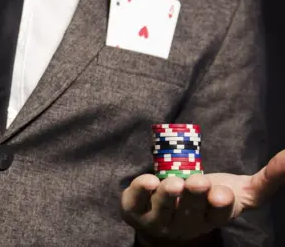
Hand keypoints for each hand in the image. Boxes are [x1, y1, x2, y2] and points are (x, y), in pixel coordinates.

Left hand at [121, 150, 284, 244]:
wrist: (167, 215)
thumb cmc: (206, 200)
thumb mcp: (238, 191)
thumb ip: (267, 179)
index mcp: (212, 217)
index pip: (218, 215)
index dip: (219, 205)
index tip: (222, 193)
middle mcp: (185, 224)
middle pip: (190, 213)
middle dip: (194, 197)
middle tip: (196, 181)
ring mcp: (158, 220)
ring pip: (162, 210)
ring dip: (167, 196)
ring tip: (173, 183)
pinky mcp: (134, 210)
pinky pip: (135, 202)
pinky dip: (139, 191)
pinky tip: (148, 180)